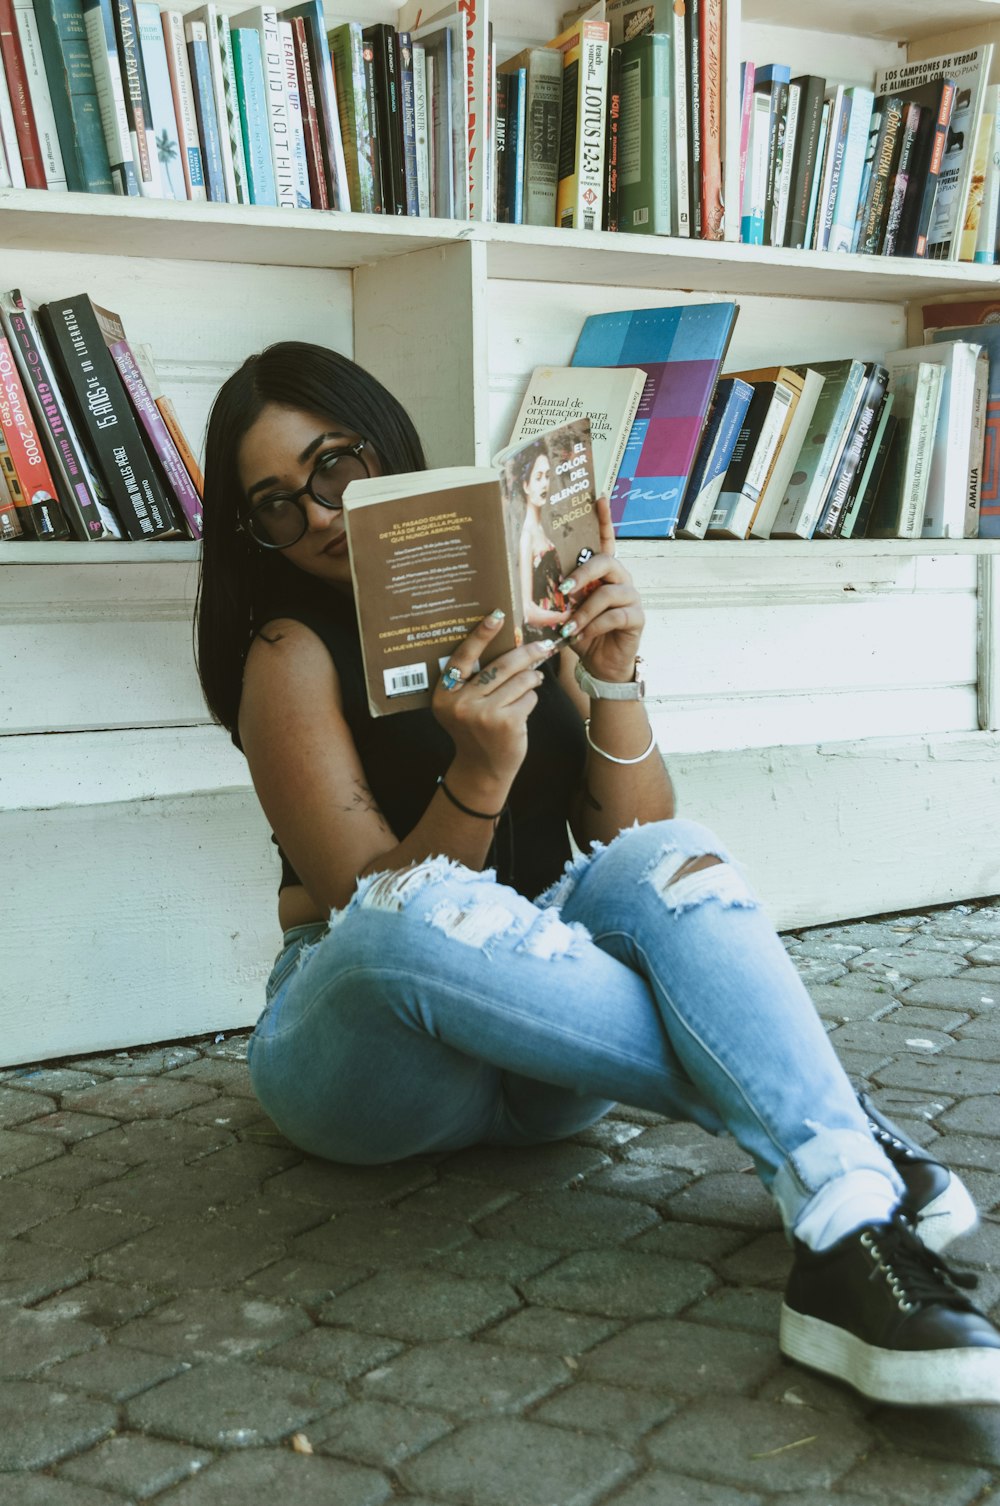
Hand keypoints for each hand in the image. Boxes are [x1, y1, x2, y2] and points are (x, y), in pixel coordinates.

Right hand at [432, 612, 559, 793]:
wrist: (482, 767)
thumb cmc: (476, 728)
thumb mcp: (464, 704)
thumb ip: (474, 679)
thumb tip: (508, 642)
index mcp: (444, 694)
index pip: (464, 656)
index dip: (481, 634)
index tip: (497, 615)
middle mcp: (461, 703)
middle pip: (500, 666)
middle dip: (526, 653)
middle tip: (543, 646)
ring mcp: (484, 714)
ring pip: (519, 680)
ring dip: (532, 678)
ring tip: (533, 680)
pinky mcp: (506, 723)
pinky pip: (528, 697)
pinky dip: (531, 698)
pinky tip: (524, 707)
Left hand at [557, 495, 643, 682]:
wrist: (600, 666)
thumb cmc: (583, 634)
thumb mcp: (567, 613)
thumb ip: (561, 597)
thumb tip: (532, 585)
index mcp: (603, 574)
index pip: (606, 542)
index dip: (604, 520)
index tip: (600, 498)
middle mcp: (620, 580)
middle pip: (606, 562)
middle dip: (582, 574)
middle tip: (564, 589)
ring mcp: (631, 598)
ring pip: (608, 593)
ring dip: (584, 612)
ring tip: (569, 627)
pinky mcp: (637, 618)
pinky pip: (615, 615)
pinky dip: (594, 626)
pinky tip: (582, 636)